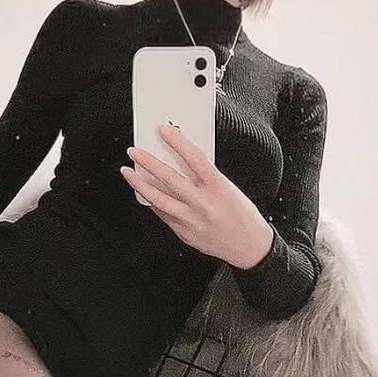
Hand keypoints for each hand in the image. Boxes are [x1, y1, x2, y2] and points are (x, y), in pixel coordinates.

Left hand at [120, 124, 274, 267]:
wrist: (249, 246)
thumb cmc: (242, 215)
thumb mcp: (229, 189)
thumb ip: (205, 177)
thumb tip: (180, 161)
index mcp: (218, 187)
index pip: (194, 158)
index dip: (177, 142)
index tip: (163, 130)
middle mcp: (203, 203)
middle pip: (170, 178)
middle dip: (148, 162)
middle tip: (134, 151)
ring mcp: (191, 220)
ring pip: (158, 199)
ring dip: (139, 183)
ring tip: (128, 172)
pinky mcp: (184, 233)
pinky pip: (162, 214)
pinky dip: (151, 201)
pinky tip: (143, 193)